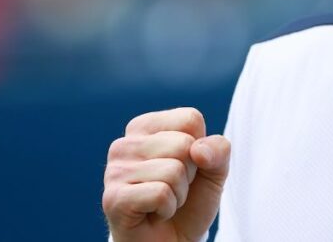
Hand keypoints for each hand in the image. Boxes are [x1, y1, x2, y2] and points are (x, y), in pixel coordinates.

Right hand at [103, 108, 230, 241]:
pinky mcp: (113, 199)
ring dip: (179, 194)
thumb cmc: (189, 203)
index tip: (186, 168)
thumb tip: (199, 149)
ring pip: (173, 170)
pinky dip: (167, 208)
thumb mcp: (214, 171)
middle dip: (190, 174)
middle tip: (173, 190)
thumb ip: (218, 151)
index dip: (200, 149)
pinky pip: (161, 194)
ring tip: (163, 203)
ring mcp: (114, 171)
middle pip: (183, 144)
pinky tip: (153, 214)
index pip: (190, 119)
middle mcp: (124, 144)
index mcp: (145, 127)